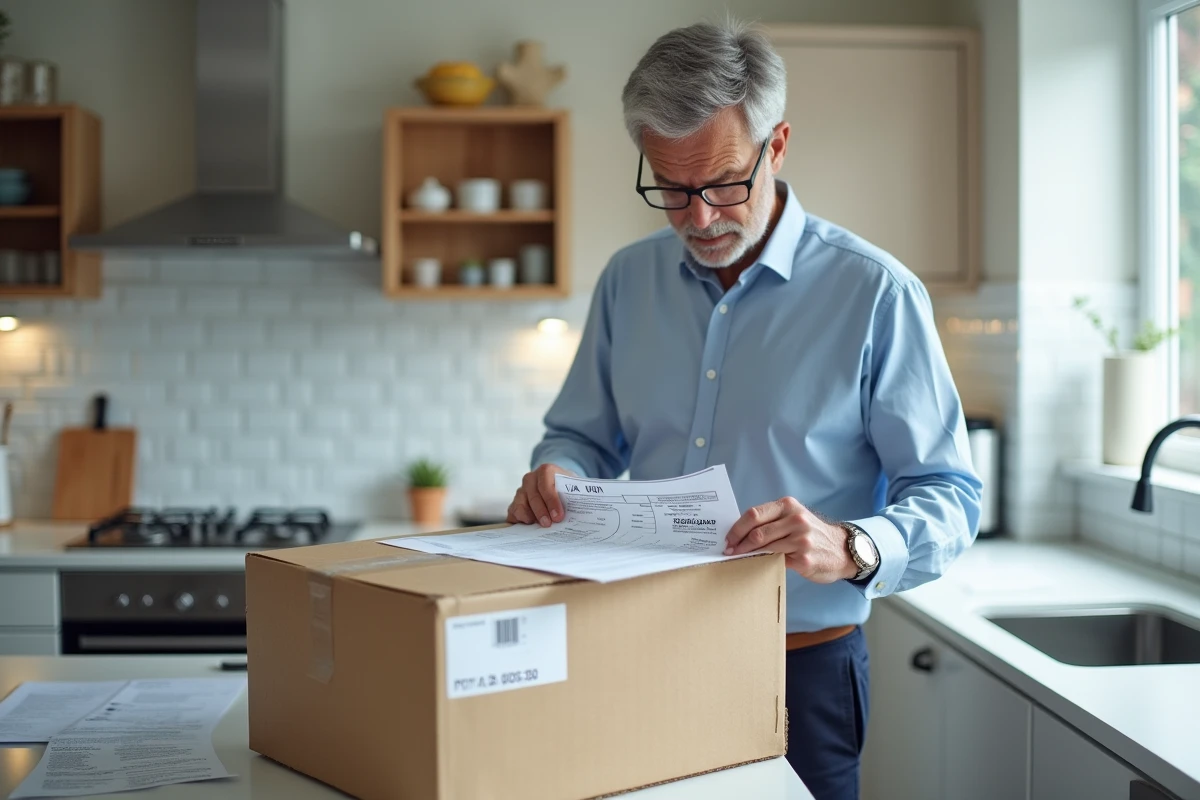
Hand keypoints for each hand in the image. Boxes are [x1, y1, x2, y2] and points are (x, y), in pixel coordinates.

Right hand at [506, 463, 575, 526]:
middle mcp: (531, 479)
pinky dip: (519, 521)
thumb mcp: (574, 487)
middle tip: (549, 524)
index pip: (546, 484)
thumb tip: (580, 514)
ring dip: (529, 517)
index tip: (558, 515)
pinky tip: (529, 528)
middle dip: (541, 512)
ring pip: (520, 505)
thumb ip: (575, 497)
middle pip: (533, 496)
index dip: (551, 500)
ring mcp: (521, 491)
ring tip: (539, 527)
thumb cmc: (567, 488)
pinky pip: (513, 513)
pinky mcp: (515, 503)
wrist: (559, 485)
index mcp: (546, 471)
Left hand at [723, 497, 857, 582]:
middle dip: (739, 544)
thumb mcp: (794, 518)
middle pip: (757, 532)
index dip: (737, 528)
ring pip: (765, 547)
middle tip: (729, 552)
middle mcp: (796, 520)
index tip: (728, 539)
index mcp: (789, 506)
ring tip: (739, 558)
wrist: (842, 550)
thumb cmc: (811, 533)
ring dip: (748, 554)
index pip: (754, 514)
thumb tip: (739, 532)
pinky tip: (757, 564)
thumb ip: (772, 521)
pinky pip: (776, 561)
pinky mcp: (804, 559)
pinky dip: (763, 562)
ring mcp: (801, 540)